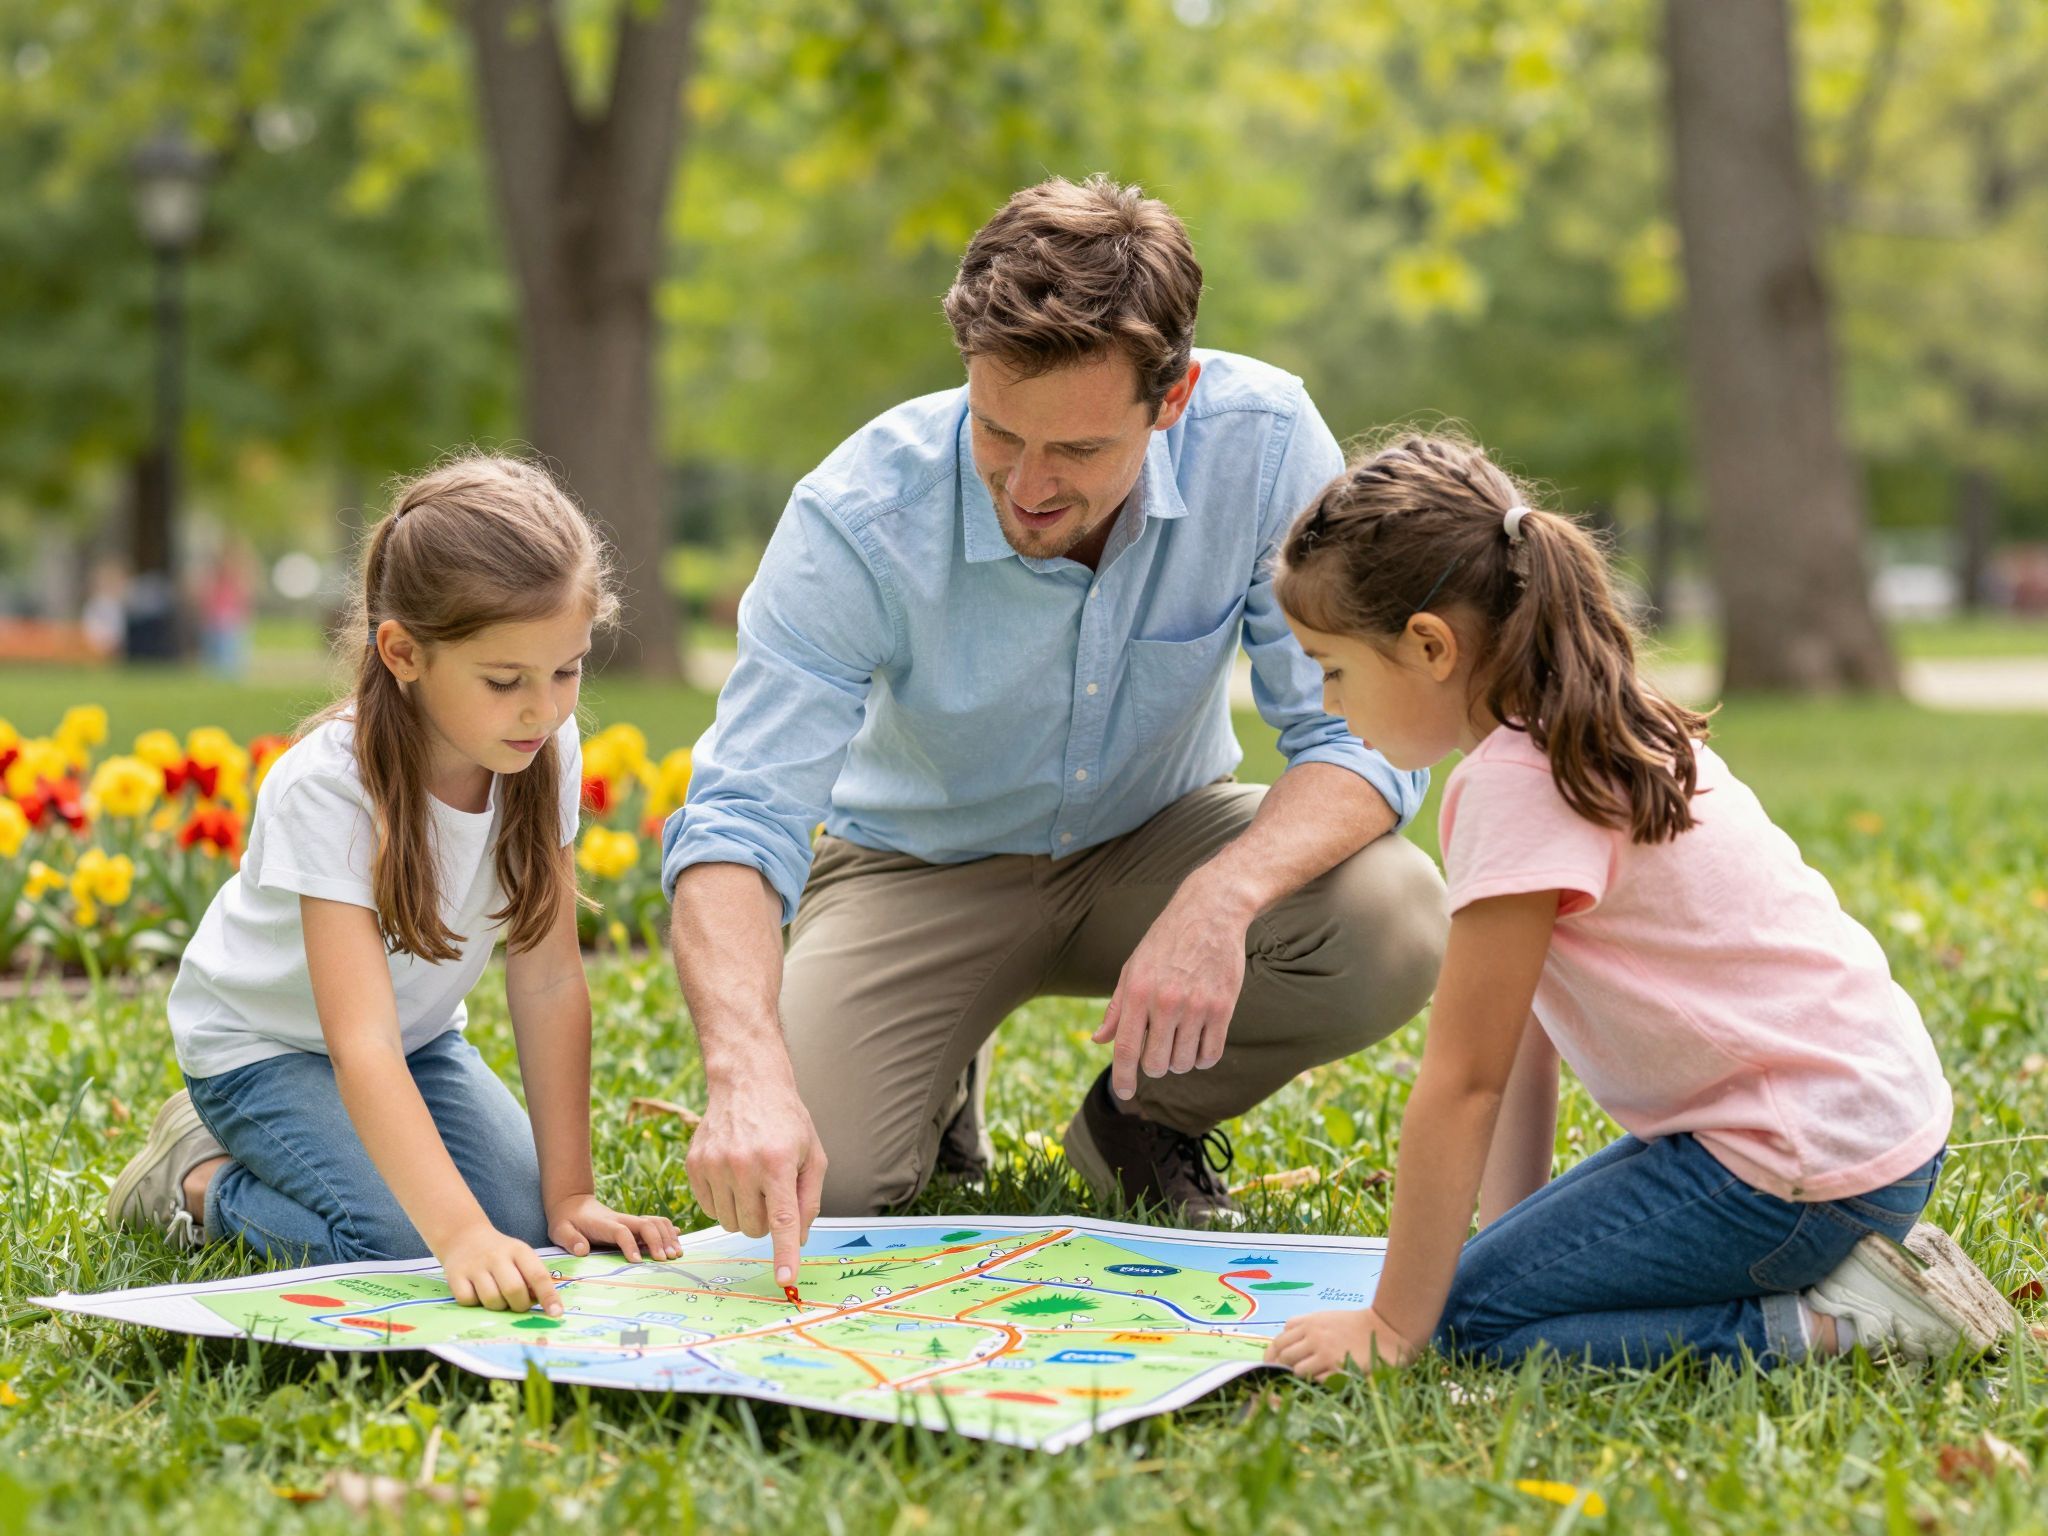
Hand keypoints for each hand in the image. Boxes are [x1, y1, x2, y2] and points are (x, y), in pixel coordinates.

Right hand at [438, 1224, 563, 1315]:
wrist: (464, 1236)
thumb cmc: (500, 1253)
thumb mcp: (520, 1256)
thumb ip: (532, 1277)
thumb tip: (545, 1304)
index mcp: (518, 1251)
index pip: (537, 1275)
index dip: (548, 1296)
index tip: (556, 1313)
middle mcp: (497, 1256)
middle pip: (514, 1291)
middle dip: (520, 1305)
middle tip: (518, 1304)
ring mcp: (475, 1266)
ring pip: (492, 1300)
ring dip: (498, 1306)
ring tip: (497, 1297)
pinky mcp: (455, 1276)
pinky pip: (469, 1301)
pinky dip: (475, 1303)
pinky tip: (476, 1293)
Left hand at [547, 1193, 682, 1262]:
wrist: (573, 1204)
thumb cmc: (567, 1222)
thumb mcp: (560, 1230)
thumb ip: (570, 1239)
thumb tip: (582, 1250)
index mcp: (605, 1224)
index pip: (622, 1232)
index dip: (631, 1245)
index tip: (638, 1262)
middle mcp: (622, 1220)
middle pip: (647, 1224)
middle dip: (659, 1241)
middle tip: (665, 1260)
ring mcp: (630, 1221)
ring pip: (656, 1222)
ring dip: (668, 1237)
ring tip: (675, 1255)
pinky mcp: (635, 1224)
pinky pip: (657, 1224)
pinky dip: (669, 1232)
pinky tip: (677, 1243)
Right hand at [684, 1070, 826, 1287]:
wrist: (747, 1084)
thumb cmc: (787, 1122)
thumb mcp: (812, 1156)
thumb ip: (808, 1200)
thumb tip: (796, 1240)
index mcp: (778, 1163)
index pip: (781, 1219)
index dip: (783, 1254)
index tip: (784, 1281)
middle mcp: (743, 1164)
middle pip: (754, 1228)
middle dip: (766, 1222)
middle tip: (772, 1193)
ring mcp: (714, 1165)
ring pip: (729, 1223)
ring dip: (744, 1213)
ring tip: (753, 1182)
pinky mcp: (694, 1165)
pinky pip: (709, 1209)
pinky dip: (724, 1202)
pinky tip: (732, 1176)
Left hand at [1091, 884, 1248, 1100]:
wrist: (1210, 912)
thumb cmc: (1166, 941)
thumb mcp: (1133, 968)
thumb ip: (1118, 1009)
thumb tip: (1099, 1040)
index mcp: (1138, 992)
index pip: (1126, 1049)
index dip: (1123, 1078)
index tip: (1125, 1094)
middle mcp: (1165, 1002)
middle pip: (1156, 1063)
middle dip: (1155, 1065)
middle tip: (1159, 1049)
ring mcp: (1197, 1006)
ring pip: (1184, 1062)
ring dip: (1180, 1061)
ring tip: (1180, 1041)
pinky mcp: (1223, 1007)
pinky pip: (1211, 1053)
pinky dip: (1203, 1057)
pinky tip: (1199, 1044)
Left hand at [1264, 1306, 1418, 1379]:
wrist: (1386, 1329)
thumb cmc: (1356, 1326)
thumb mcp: (1326, 1318)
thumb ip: (1305, 1328)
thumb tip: (1284, 1347)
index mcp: (1309, 1322)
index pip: (1279, 1340)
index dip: (1271, 1355)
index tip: (1271, 1366)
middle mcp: (1313, 1335)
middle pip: (1283, 1355)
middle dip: (1280, 1368)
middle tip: (1283, 1379)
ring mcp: (1324, 1351)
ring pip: (1296, 1368)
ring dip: (1297, 1377)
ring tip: (1304, 1382)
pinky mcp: (1337, 1366)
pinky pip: (1315, 1378)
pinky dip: (1314, 1382)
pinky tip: (1321, 1383)